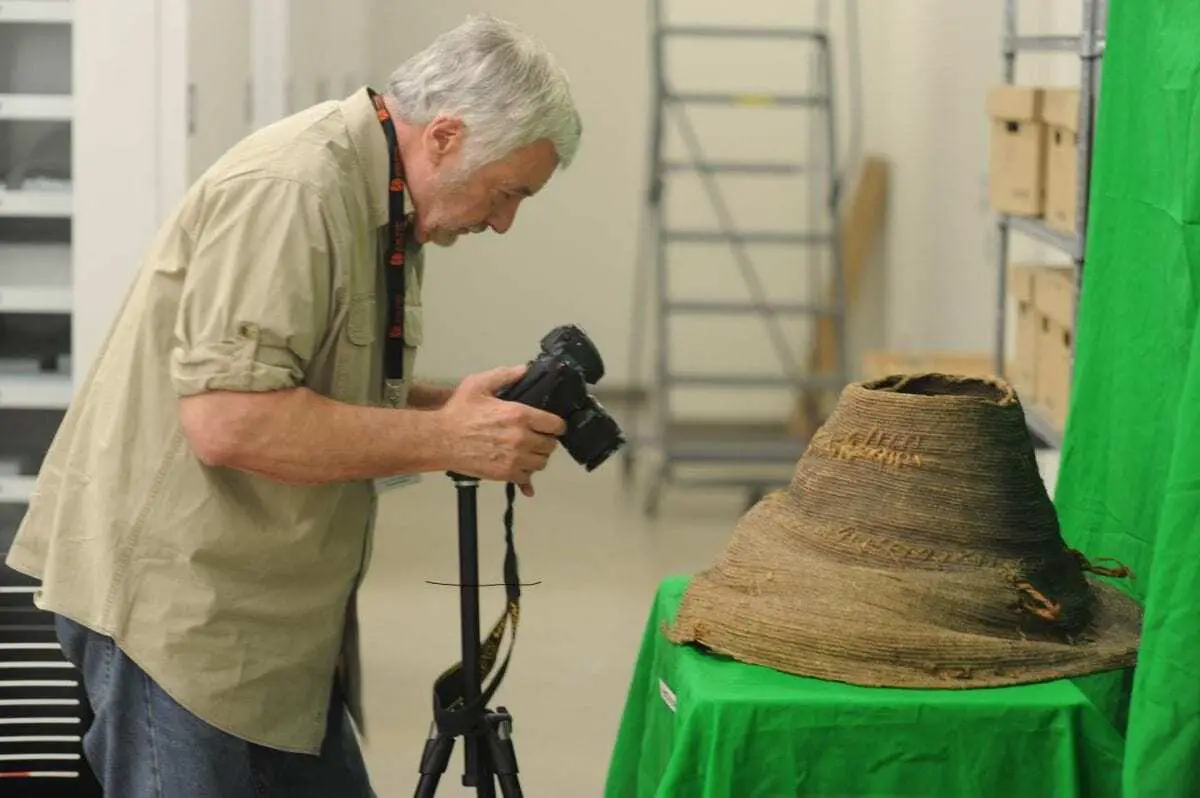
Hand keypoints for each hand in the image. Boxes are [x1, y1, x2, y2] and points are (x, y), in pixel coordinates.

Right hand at [436, 365, 565, 495]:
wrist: (440, 440)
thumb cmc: (459, 412)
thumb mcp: (479, 384)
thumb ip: (504, 375)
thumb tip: (524, 369)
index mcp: (520, 414)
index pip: (555, 424)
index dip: (555, 424)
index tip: (550, 425)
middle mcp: (522, 438)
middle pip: (551, 445)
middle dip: (546, 440)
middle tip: (536, 437)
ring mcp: (515, 458)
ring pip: (542, 462)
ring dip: (537, 457)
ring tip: (527, 452)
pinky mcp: (505, 474)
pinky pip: (527, 477)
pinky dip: (525, 473)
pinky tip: (520, 467)